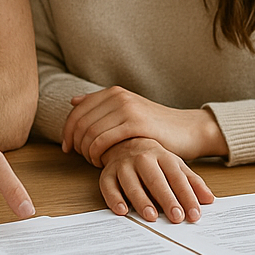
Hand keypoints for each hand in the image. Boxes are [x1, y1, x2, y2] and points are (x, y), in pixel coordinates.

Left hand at [62, 86, 227, 165]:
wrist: (186, 129)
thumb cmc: (155, 125)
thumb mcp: (127, 110)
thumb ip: (100, 105)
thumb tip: (73, 100)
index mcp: (113, 92)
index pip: (77, 110)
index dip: (67, 131)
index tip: (68, 148)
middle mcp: (118, 96)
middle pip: (80, 122)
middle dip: (75, 144)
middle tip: (82, 158)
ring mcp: (127, 108)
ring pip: (89, 132)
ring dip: (86, 152)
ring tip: (94, 161)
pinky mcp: (136, 124)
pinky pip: (103, 140)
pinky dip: (97, 154)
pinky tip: (102, 162)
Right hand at [98, 137, 214, 222]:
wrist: (124, 142)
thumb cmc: (154, 159)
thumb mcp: (175, 166)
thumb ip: (192, 182)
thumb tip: (209, 199)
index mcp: (163, 156)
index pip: (177, 177)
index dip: (187, 196)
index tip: (194, 214)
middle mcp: (143, 158)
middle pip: (156, 180)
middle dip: (167, 199)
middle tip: (176, 217)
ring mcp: (123, 165)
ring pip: (132, 183)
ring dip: (141, 200)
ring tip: (152, 216)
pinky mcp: (107, 174)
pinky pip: (109, 186)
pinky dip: (114, 199)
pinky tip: (122, 210)